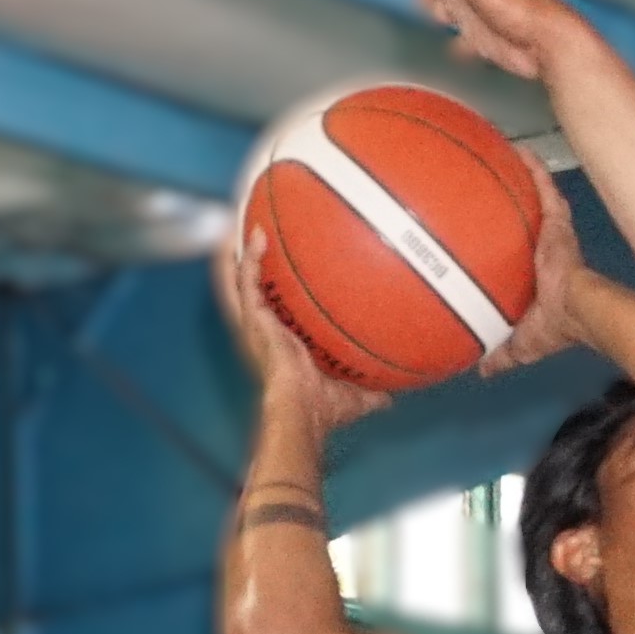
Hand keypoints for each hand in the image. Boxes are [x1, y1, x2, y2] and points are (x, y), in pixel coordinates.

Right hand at [219, 220, 383, 433]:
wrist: (303, 411)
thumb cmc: (322, 410)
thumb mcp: (355, 398)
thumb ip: (372, 393)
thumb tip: (391, 398)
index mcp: (286, 346)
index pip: (280, 314)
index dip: (279, 294)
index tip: (286, 270)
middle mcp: (268, 332)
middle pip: (256, 291)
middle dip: (254, 264)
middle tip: (260, 233)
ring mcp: (258, 324)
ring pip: (243, 281)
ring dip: (244, 253)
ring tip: (250, 222)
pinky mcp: (254, 319)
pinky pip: (247, 281)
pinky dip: (251, 258)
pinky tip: (259, 235)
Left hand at [478, 152, 587, 376]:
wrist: (580, 311)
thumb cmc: (557, 326)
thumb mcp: (520, 345)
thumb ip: (501, 354)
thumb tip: (480, 370)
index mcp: (538, 275)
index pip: (517, 251)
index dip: (504, 239)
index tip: (484, 225)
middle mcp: (545, 248)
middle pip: (524, 217)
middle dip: (512, 199)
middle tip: (487, 178)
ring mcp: (553, 233)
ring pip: (535, 198)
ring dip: (522, 177)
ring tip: (502, 154)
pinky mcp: (559, 221)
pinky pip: (545, 190)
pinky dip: (534, 171)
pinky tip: (520, 151)